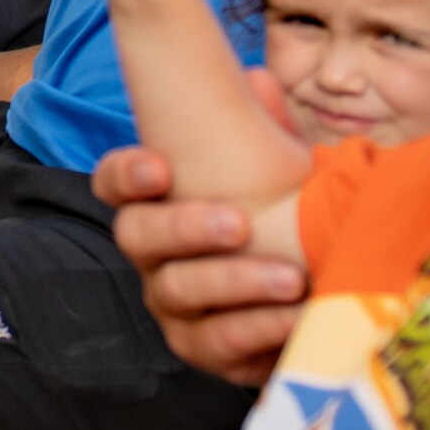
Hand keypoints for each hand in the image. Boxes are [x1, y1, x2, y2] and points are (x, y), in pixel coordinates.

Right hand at [94, 145, 307, 385]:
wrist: (314, 290)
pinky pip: (213, 345)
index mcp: (159, 201)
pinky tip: (292, 318)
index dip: (127, 174)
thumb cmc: (284, 217)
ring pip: (176, 294)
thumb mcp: (280, 168)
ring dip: (232, 283)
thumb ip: (265, 128)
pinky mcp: (203, 350)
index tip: (160, 167)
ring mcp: (172, 305)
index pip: (115, 182)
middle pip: (138, 237)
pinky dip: (253, 332)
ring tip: (289, 279)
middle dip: (185, 228)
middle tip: (238, 223)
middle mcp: (153, 253)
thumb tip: (256, 79)